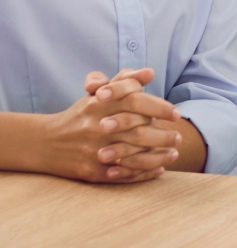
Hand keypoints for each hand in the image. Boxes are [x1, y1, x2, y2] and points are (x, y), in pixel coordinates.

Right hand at [38, 68, 180, 182]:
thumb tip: (149, 73)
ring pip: (133, 155)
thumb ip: (124, 81)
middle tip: (179, 137)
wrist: (45, 142)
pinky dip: (143, 174)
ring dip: (158, 156)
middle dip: (163, 136)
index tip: (177, 114)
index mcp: (100, 105)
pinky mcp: (91, 171)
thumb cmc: (81, 114)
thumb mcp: (98, 93)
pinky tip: (158, 169)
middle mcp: (97, 127)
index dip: (159, 107)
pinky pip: (122, 174)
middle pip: (138, 131)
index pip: (135, 101)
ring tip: (174, 154)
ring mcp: (94, 150)